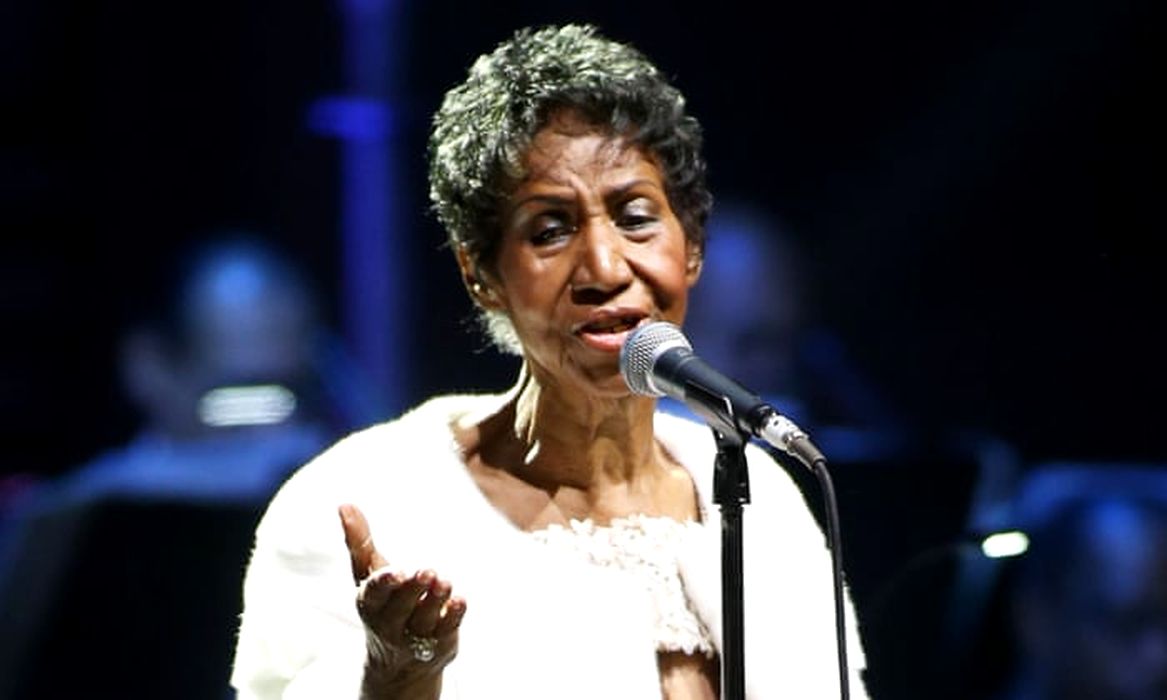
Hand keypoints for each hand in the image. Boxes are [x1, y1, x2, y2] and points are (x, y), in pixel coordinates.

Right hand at [339, 503, 466, 698]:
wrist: (397, 664)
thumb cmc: (382, 603)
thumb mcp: (368, 575)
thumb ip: (359, 542)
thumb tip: (345, 504)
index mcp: (370, 603)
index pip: (374, 594)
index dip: (384, 584)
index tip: (396, 572)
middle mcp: (390, 624)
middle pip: (400, 608)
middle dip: (412, 590)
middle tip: (427, 571)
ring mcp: (415, 636)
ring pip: (425, 619)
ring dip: (434, 600)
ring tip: (444, 582)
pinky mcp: (439, 643)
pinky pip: (447, 630)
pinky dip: (453, 616)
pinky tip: (460, 601)